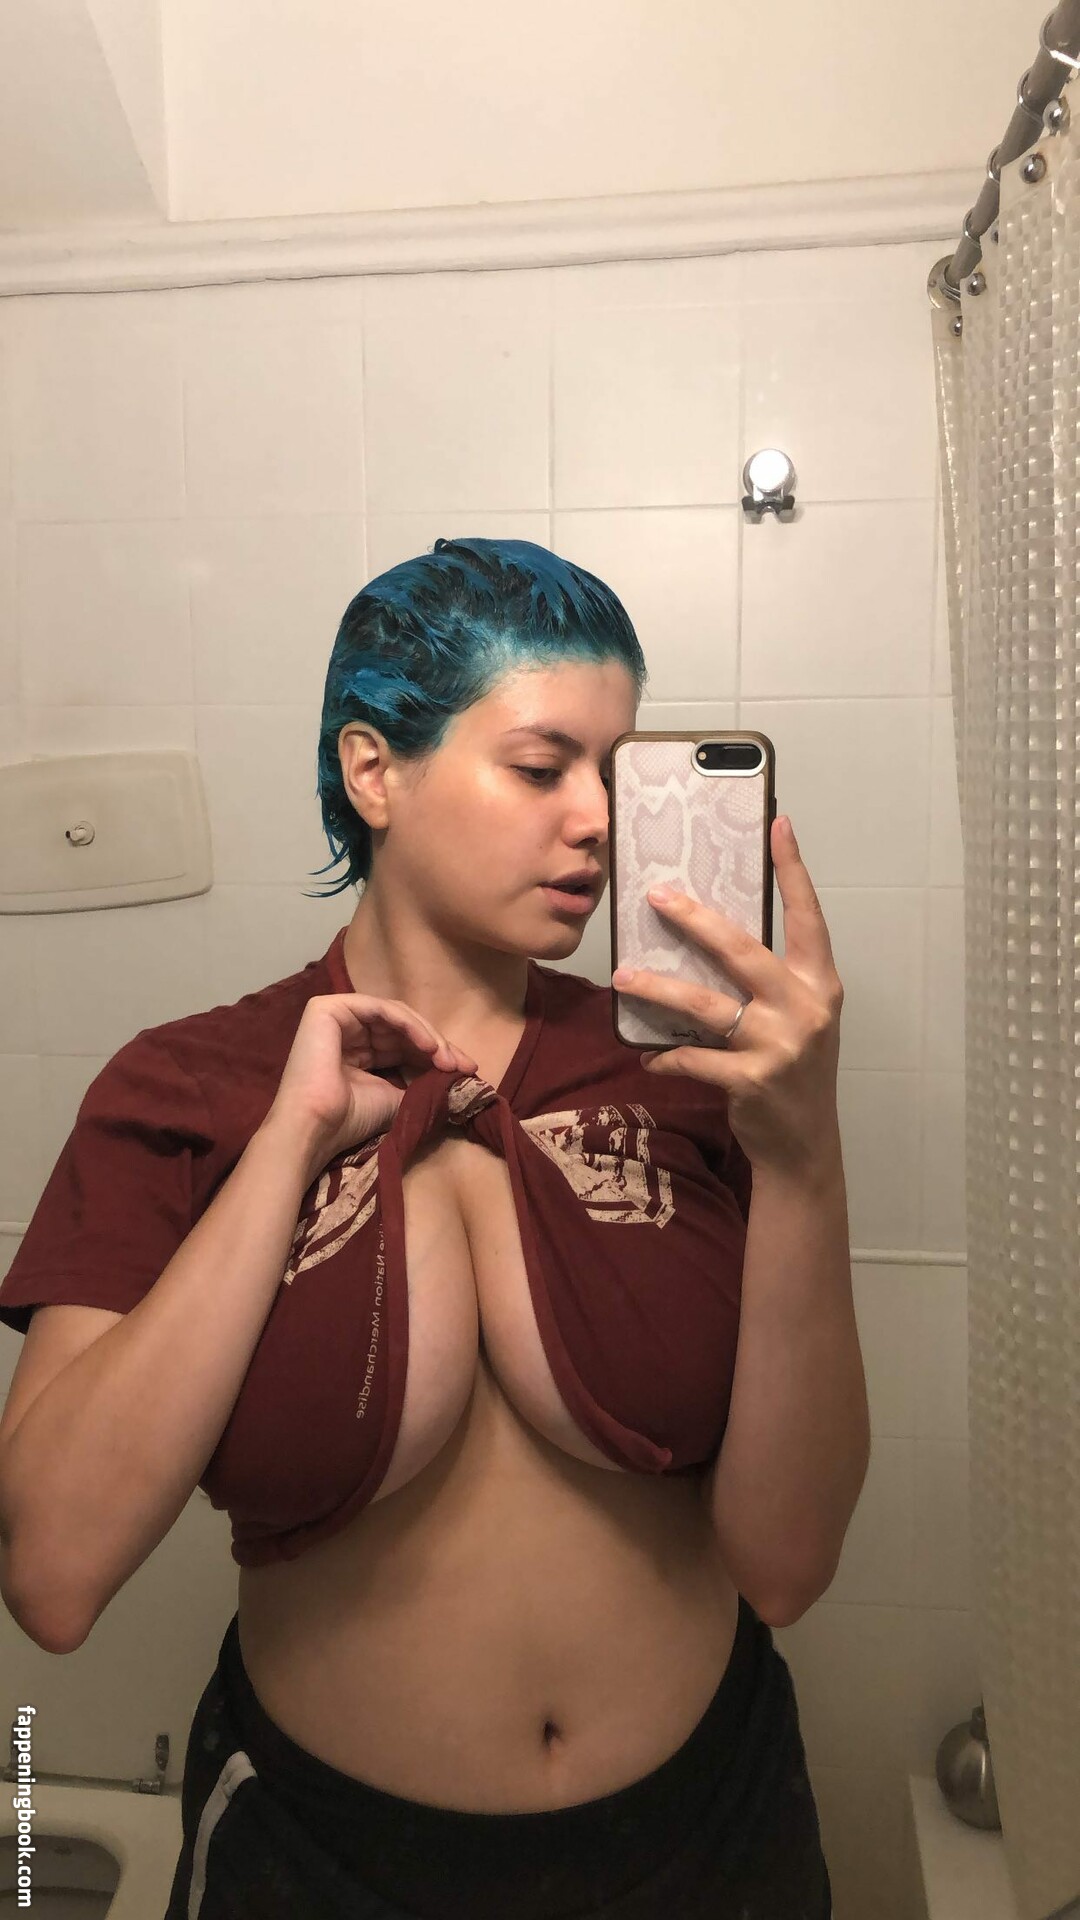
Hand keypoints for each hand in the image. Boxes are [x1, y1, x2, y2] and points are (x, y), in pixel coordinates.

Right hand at [265, 994, 478, 1176]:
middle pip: (401, 1028)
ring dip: (428, 1037)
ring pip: (395, 1016)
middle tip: (465, 1066)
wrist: (315, 1129)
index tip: (465, 1072)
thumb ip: (417, 1082)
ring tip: (449, 1061)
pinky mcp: (328, 1008)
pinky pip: (381, 1010)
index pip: (401, 1043)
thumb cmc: (348, 1120)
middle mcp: (345, 1029)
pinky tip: (429, 1046)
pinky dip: (410, 1025)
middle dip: (437, 1046)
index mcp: (355, 1050)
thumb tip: (453, 1079)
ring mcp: (335, 1015)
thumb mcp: (393, 1097)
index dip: (434, 1055)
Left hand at [611, 815, 843, 1178]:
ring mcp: (780, 1045)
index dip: (792, 869)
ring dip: (658, 989)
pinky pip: (694, 1059)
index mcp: (819, 982)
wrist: (804, 1145)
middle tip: (657, 897)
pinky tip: (646, 1055)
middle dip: (696, 921)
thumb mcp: (798, 1016)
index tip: (777, 822)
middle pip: (743, 951)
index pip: (808, 915)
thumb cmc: (793, 1069)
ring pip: (707, 1005)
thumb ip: (771, 977)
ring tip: (622, 975)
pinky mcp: (752, 1081)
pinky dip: (665, 1056)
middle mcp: (806, 1008)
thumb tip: (712, 929)